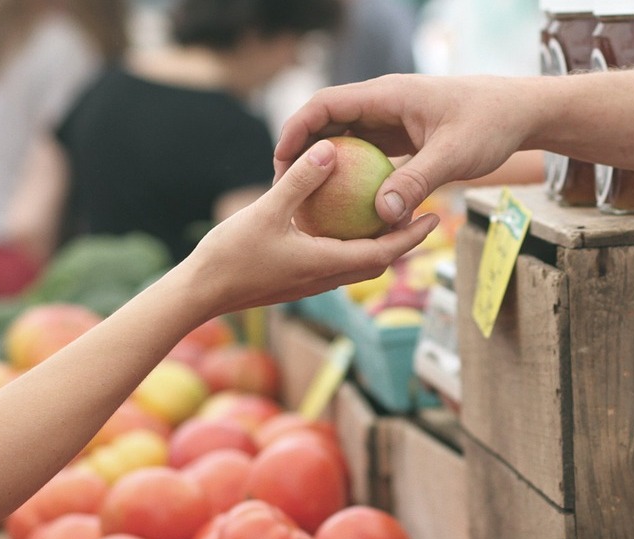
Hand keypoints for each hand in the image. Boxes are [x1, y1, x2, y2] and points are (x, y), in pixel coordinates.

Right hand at [185, 138, 439, 318]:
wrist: (199, 293)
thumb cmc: (230, 255)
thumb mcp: (267, 211)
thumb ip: (300, 181)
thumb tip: (330, 149)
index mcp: (326, 264)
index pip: (383, 253)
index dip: (412, 236)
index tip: (434, 218)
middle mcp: (325, 278)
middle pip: (377, 260)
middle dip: (403, 240)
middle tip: (423, 214)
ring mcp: (310, 282)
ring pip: (356, 263)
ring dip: (377, 244)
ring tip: (389, 215)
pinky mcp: (295, 280)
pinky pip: (334, 261)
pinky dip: (349, 244)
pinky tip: (340, 222)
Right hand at [274, 74, 533, 226]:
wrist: (519, 113)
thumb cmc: (490, 124)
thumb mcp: (453, 155)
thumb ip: (417, 182)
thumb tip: (382, 215)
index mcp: (387, 95)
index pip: (326, 104)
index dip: (297, 130)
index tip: (281, 161)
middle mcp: (384, 104)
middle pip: (328, 122)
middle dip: (303, 152)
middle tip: (285, 188)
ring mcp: (392, 120)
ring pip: (347, 140)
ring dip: (327, 166)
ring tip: (308, 201)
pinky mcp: (403, 137)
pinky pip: (368, 155)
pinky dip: (354, 176)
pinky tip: (347, 208)